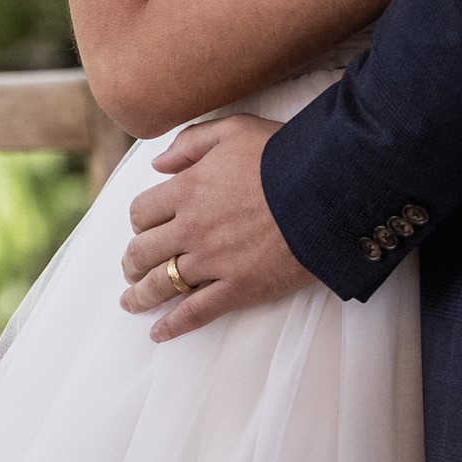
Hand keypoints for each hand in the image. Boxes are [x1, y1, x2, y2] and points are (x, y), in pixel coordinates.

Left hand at [119, 114, 312, 339]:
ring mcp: (213, 261)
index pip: (142, 211)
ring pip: (160, 284)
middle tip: (133, 267)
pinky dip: (172, 326)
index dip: (139, 221)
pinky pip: (194, 313)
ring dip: (140, 296)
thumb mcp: (235, 128)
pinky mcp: (237, 288)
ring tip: (133, 302)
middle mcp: (192, 227)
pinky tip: (158, 333)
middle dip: (132, 261)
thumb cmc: (284, 154)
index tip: (145, 228)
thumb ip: (191, 142)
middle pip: (142, 251)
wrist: (328, 188)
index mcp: (188, 188)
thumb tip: (157, 164)